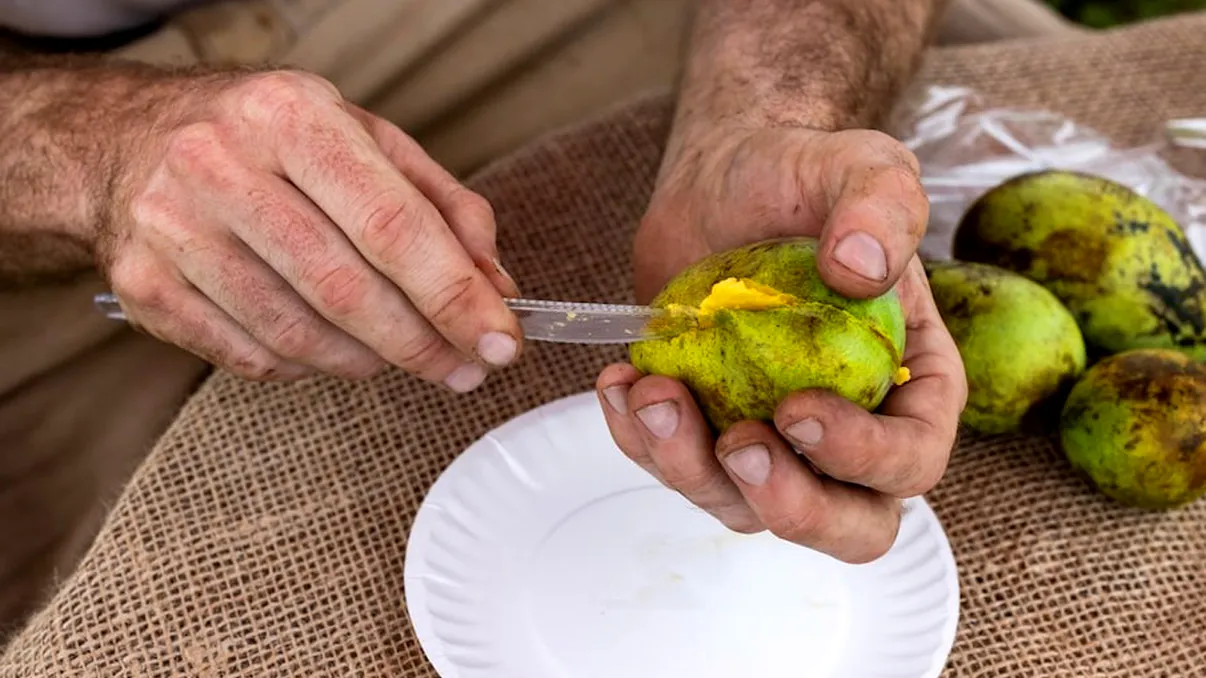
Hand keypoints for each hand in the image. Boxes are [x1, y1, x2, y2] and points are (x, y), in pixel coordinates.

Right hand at [98, 70, 521, 389]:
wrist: (130, 141)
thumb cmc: (269, 142)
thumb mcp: (366, 140)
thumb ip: (442, 207)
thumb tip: (493, 286)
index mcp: (289, 116)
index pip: (391, 224)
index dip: (454, 295)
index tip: (499, 340)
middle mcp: (220, 165)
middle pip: (345, 289)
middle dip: (422, 343)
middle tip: (465, 367)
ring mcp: (173, 230)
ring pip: (299, 334)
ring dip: (370, 360)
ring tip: (400, 352)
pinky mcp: (147, 288)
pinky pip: (254, 357)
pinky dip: (311, 366)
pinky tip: (332, 345)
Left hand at [595, 125, 966, 562]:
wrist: (724, 180)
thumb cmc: (806, 179)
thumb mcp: (861, 165)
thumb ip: (882, 204)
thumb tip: (861, 268)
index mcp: (913, 386)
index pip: (910, 460)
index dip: (862, 458)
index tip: (797, 408)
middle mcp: (851, 431)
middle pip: (847, 527)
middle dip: (790, 506)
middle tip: (737, 446)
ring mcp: (774, 440)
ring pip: (746, 507)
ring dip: (690, 467)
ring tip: (652, 393)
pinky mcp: (707, 429)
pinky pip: (676, 468)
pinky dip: (640, 441)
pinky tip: (619, 383)